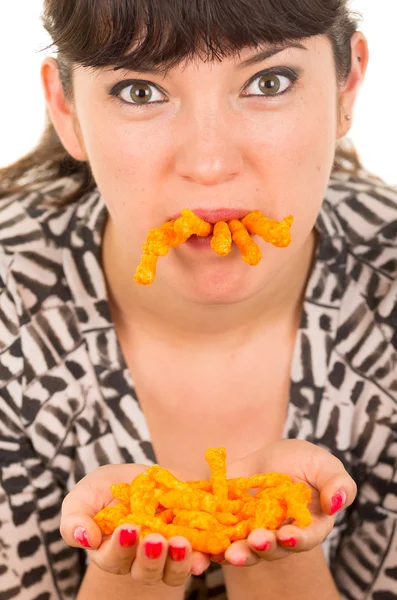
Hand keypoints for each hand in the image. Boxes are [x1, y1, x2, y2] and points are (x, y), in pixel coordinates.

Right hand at [60, 464, 209, 585]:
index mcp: (111, 553)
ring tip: (182, 543)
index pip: (113, 558)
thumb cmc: (105, 489)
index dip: (120, 547)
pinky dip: (204, 554)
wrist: (142, 478)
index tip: (128, 528)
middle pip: (145, 571)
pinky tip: (209, 548)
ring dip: (178, 561)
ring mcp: (167, 555)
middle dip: (150, 557)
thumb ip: (74, 520)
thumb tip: (86, 538)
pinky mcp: (191, 543)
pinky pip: (199, 556)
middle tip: (156, 539)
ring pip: (173, 571)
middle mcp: (139, 561)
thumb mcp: (83, 497)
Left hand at [218, 439, 356, 566]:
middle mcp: (279, 537)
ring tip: (227, 552)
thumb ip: (338, 484)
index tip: (287, 535)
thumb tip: (337, 501)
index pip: (305, 538)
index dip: (297, 539)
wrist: (272, 459)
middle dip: (263, 547)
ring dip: (236, 553)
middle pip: (272, 549)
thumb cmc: (305, 464)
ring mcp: (253, 534)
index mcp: (308, 527)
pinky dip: (209, 548)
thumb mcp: (325, 466)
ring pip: (244, 550)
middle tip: (255, 541)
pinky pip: (219, 539)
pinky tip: (203, 552)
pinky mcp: (229, 526)